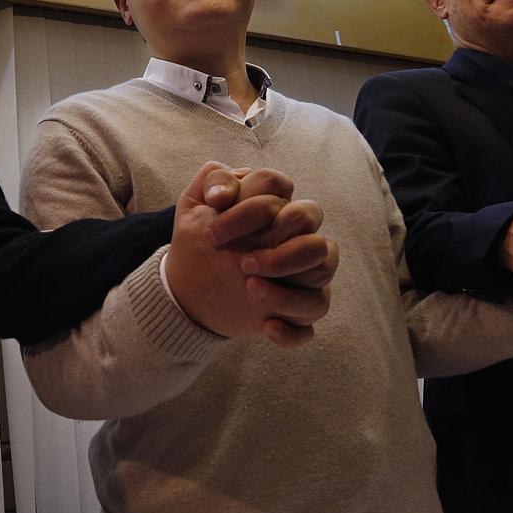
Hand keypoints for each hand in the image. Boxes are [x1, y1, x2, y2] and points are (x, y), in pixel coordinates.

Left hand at [167, 163, 336, 347]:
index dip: (250, 209)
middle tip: (242, 264)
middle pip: (315, 230)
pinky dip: (291, 330)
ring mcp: (302, 279)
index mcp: (276, 208)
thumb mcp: (195, 207)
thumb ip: (212, 181)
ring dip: (290, 287)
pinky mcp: (295, 315)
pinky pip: (309, 327)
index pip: (282, 190)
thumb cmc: (200, 240)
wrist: (188, 287)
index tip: (213, 234)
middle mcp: (298, 239)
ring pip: (324, 273)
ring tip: (250, 288)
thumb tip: (223, 193)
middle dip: (281, 249)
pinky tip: (266, 326)